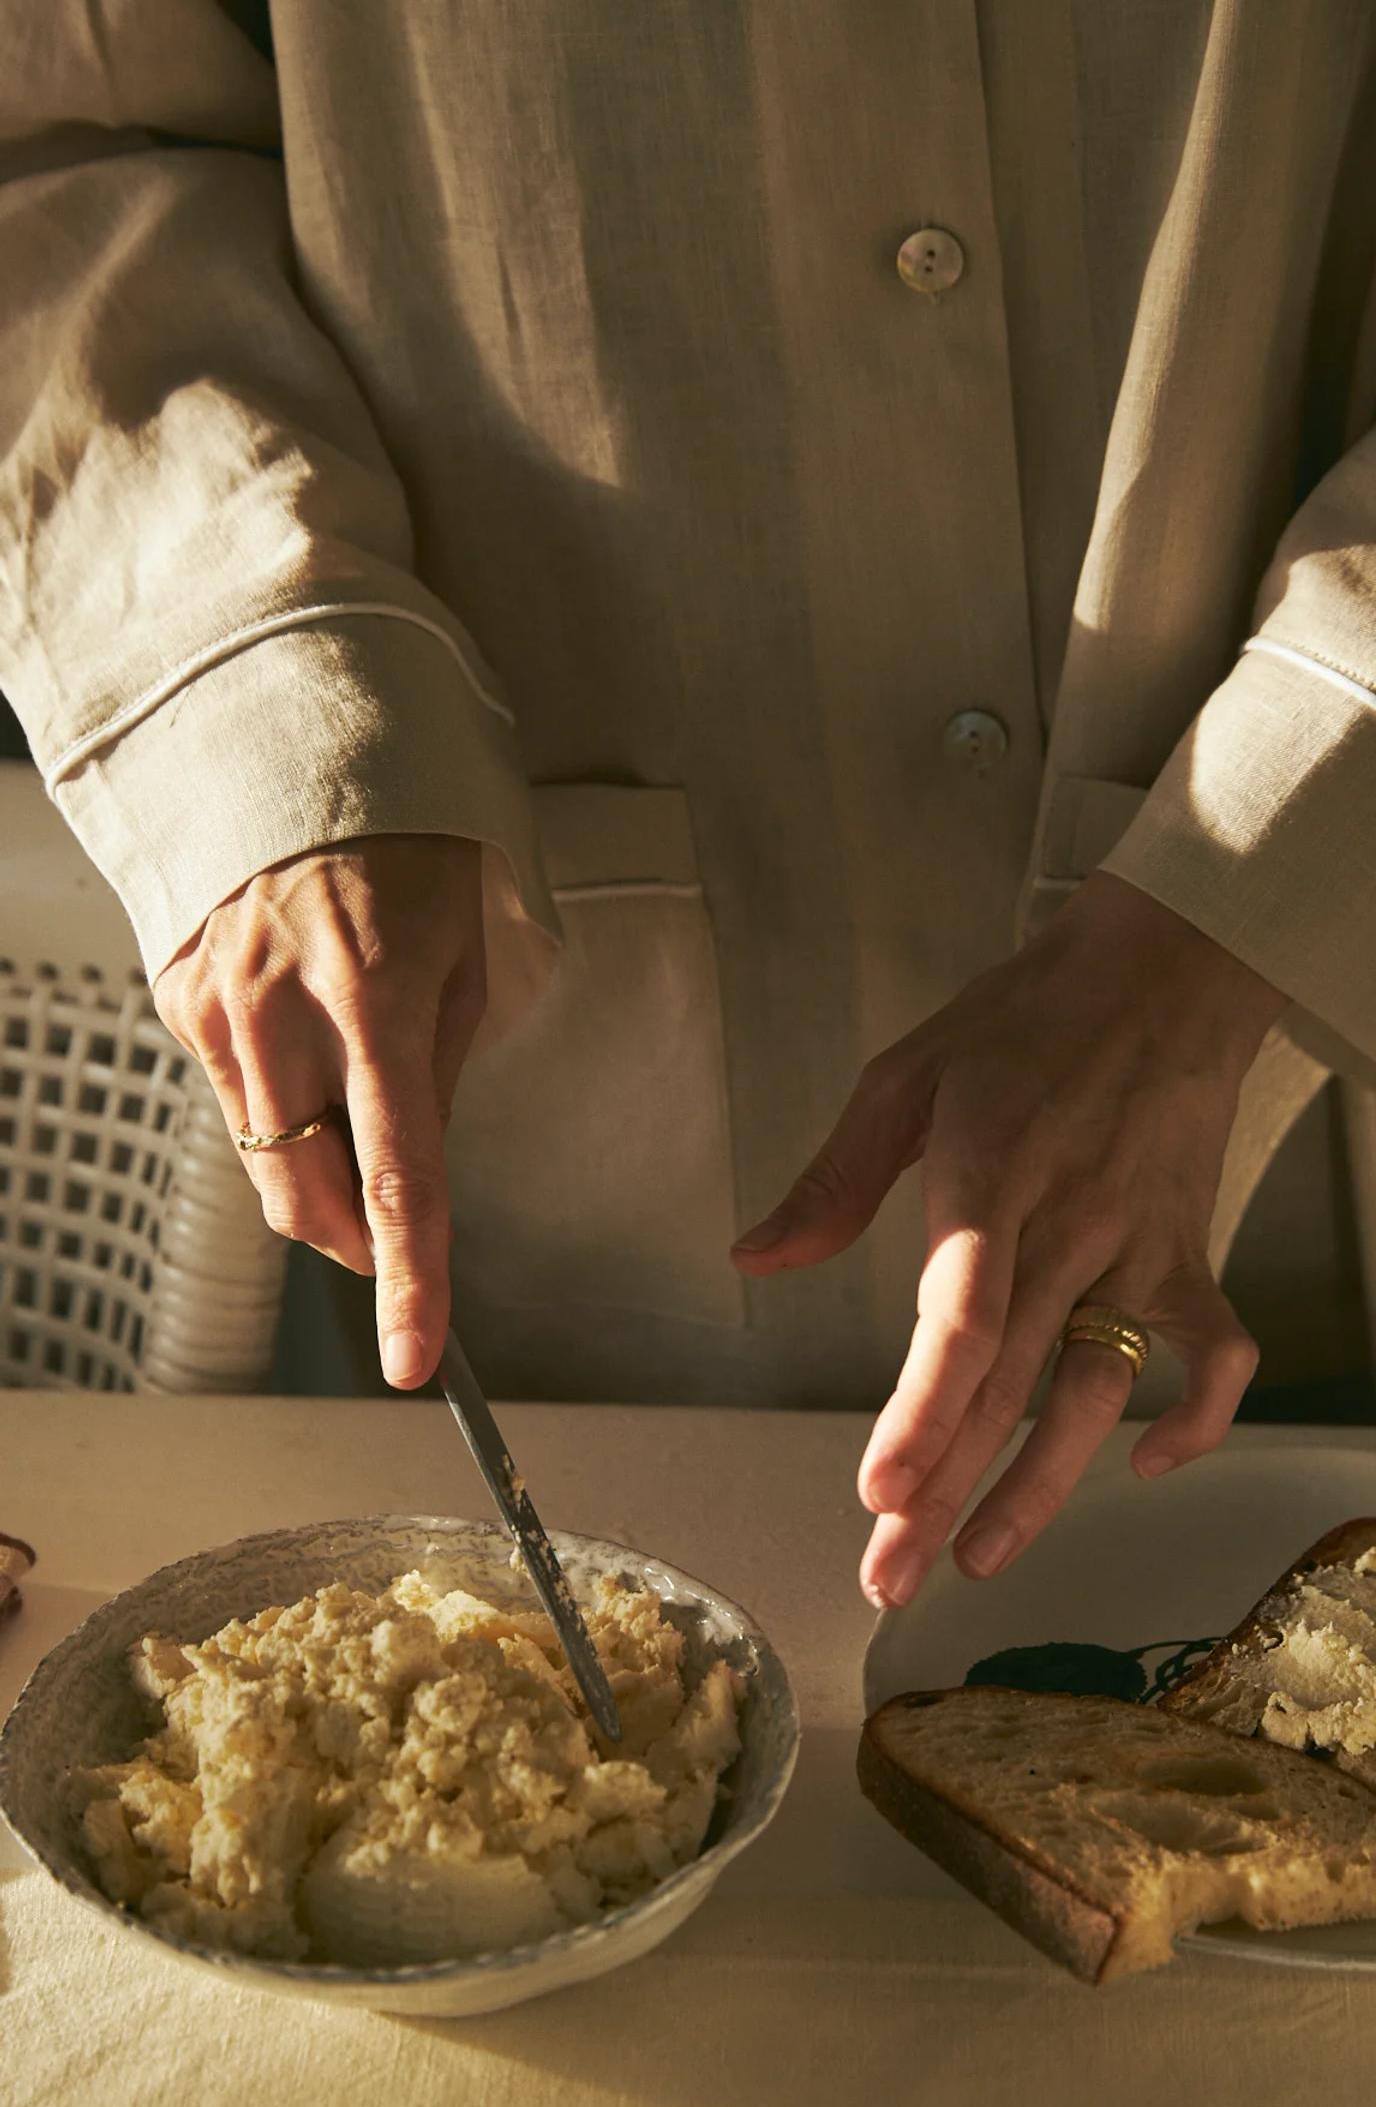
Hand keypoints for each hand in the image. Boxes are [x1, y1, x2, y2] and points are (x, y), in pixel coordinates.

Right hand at [154, 837, 485, 1388]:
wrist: (301, 749)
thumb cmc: (413, 850)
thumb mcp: (466, 953)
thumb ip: (439, 1074)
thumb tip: (412, 1174)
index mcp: (382, 999)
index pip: (400, 1176)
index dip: (411, 1280)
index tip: (414, 1357)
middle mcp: (286, 1009)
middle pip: (307, 1196)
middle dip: (353, 1240)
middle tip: (389, 1230)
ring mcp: (218, 1004)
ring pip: (260, 1159)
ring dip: (309, 1172)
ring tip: (348, 1091)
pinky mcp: (178, 996)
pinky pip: (229, 1091)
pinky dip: (269, 1096)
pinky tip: (295, 1029)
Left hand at [732, 873, 1284, 1606]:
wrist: (1169, 969)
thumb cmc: (1024, 1020)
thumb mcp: (907, 1074)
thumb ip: (834, 1178)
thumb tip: (754, 1258)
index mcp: (987, 1171)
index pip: (961, 1314)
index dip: (924, 1410)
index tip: (879, 1489)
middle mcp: (1067, 1222)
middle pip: (1008, 1380)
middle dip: (945, 1489)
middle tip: (889, 1576)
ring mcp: (1138, 1244)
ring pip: (1096, 1387)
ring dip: (1043, 1486)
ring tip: (981, 1562)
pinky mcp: (1191, 1251)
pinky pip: (1215, 1352)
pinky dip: (1199, 1415)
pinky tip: (1146, 1464)